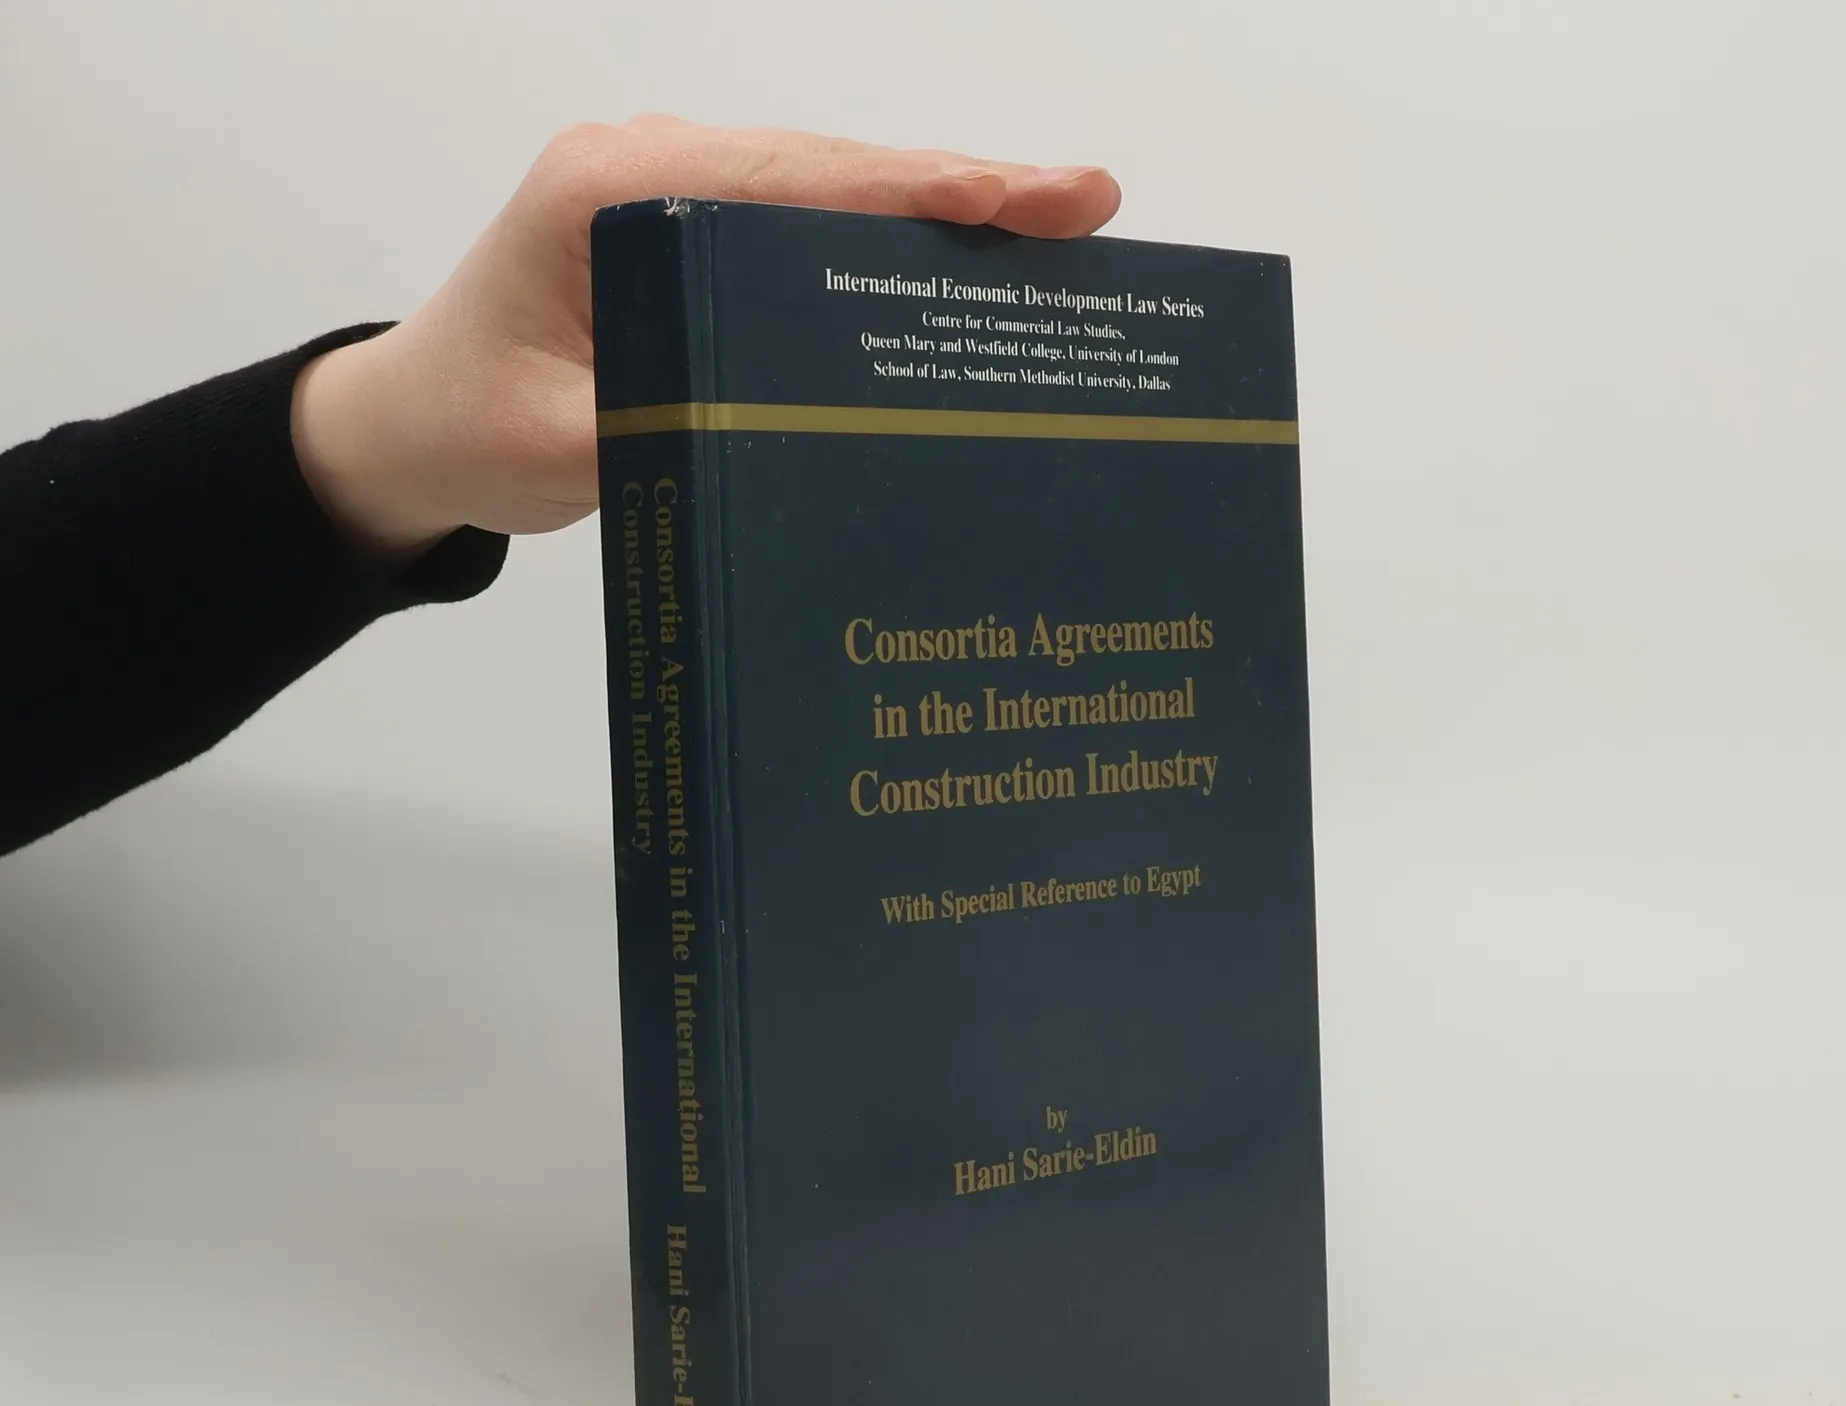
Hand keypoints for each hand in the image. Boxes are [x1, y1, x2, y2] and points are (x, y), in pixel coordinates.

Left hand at [290, 115, 1120, 554]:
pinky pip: (804, 223)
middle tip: (1088, 209)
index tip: (1032, 201)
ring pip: (830, 188)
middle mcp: (652, 167)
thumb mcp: (558, 450)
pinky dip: (888, 241)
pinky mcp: (689, 231)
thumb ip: (664, 431)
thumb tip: (795, 434)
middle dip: (964, 189)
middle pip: (834, 167)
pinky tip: (965, 269)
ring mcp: (674, 191)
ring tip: (1057, 234)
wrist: (410, 423)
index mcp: (613, 194)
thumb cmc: (468, 429)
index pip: (798, 180)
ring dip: (939, 212)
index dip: (922, 191)